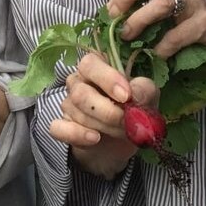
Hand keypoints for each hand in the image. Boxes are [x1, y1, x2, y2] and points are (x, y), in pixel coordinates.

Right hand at [49, 52, 159, 180]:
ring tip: (122, 131)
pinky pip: (58, 128)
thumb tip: (135, 94)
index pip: (90, 63)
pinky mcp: (62, 126)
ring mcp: (68, 104)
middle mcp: (78, 82)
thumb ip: (144, 90)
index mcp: (96, 67)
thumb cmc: (133, 109)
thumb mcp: (146, 97)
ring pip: (75, 112)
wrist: (121, 141)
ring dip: (103, 126)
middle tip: (126, 121)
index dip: (107, 79)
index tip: (126, 96)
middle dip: (107, 111)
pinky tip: (94, 138)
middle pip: (80, 92)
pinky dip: (77, 134)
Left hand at [109, 0, 205, 59]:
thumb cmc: (191, 26)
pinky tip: (155, 56)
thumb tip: (111, 22)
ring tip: (128, 37)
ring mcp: (195, 3)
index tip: (109, 14)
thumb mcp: (167, 14)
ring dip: (139, 21)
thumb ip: (144, 11)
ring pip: (162, 3)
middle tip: (115, 19)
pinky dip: (162, 46)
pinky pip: (178, 34)